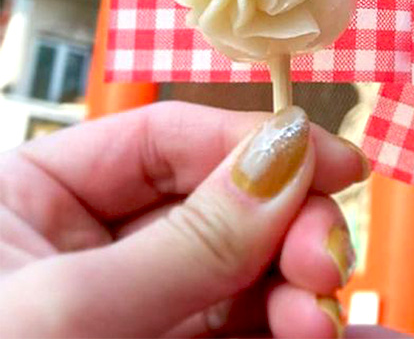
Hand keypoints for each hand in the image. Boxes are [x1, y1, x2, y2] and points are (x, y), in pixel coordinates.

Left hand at [0, 102, 369, 337]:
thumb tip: (284, 160)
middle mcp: (91, 252)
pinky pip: (245, 334)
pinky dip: (295, 333)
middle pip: (223, 206)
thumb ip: (183, 243)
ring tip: (320, 320)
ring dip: (299, 290)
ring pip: (246, 275)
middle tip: (325, 262)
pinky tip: (335, 336)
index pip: (166, 139)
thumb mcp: (61, 315)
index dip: (258, 143)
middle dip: (287, 229)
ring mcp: (134, 313)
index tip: (334, 163)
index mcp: (34, 201)